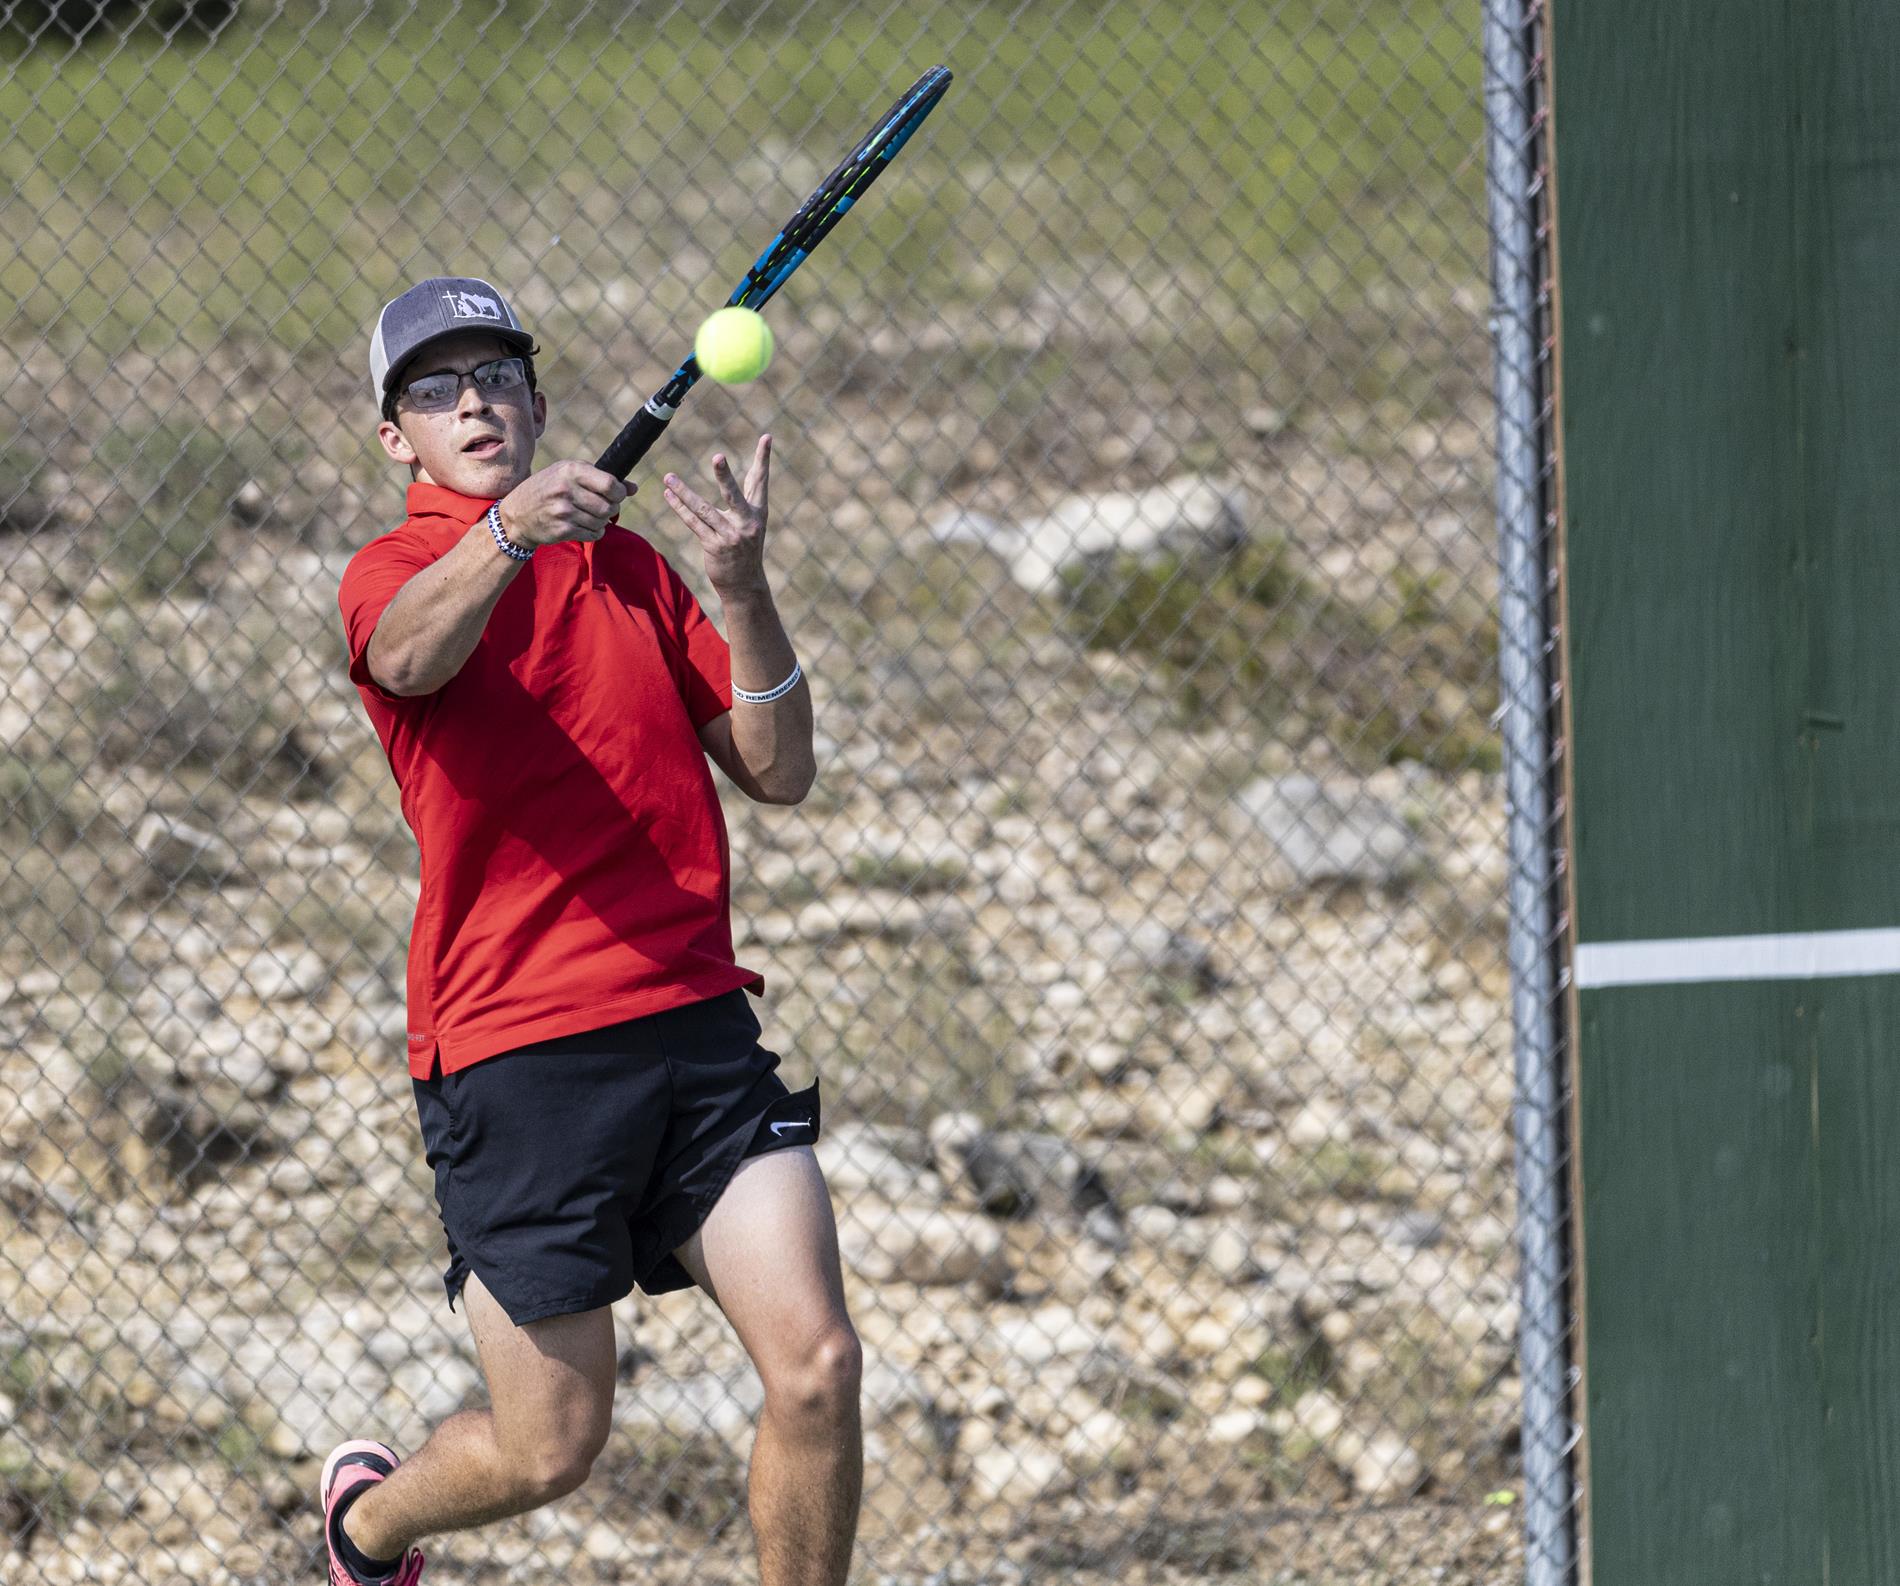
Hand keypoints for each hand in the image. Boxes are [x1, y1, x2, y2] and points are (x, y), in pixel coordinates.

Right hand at [497, 462, 630, 547]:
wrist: (517, 515)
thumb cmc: (547, 489)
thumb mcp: (567, 474)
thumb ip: (600, 477)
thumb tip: (633, 488)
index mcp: (570, 471)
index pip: (609, 484)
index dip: (619, 492)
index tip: (617, 494)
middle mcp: (566, 490)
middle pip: (609, 506)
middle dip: (611, 508)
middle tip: (602, 507)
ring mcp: (564, 511)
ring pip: (603, 521)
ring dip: (601, 521)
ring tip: (589, 515)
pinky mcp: (563, 530)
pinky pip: (594, 534)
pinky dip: (594, 531)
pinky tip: (582, 525)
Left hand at [662, 434, 771, 595]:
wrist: (745, 584)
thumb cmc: (746, 549)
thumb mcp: (751, 523)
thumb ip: (746, 498)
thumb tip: (747, 471)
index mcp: (757, 513)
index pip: (760, 481)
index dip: (763, 459)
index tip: (766, 437)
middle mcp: (746, 523)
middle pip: (733, 495)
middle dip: (725, 476)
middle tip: (718, 457)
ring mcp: (729, 535)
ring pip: (703, 509)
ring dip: (684, 492)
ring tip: (668, 477)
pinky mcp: (714, 546)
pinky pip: (693, 523)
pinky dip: (679, 508)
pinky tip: (669, 495)